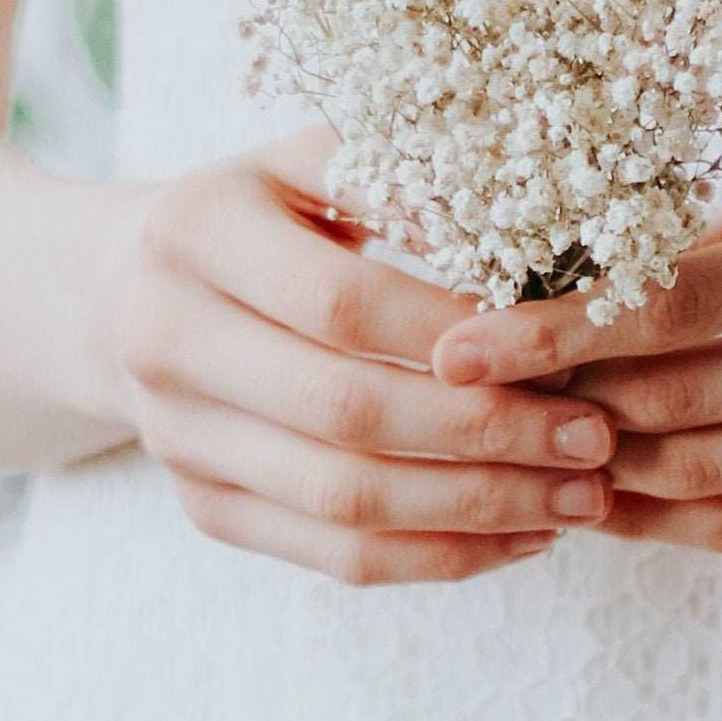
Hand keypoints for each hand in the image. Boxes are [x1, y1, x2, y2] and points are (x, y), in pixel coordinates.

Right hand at [98, 127, 619, 584]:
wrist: (126, 290)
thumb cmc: (263, 213)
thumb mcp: (312, 163)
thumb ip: (402, 179)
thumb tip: (532, 228)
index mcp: (195, 232)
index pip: (344, 302)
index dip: (459, 332)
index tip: (566, 346)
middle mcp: (165, 340)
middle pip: (345, 411)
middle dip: (487, 433)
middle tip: (594, 439)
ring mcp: (176, 436)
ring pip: (343, 500)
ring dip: (478, 508)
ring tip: (580, 499)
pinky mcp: (203, 506)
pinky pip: (332, 556)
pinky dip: (437, 557)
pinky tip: (521, 535)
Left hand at [425, 165, 721, 554]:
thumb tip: (562, 276)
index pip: (679, 297)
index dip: (555, 328)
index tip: (459, 342)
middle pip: (675, 398)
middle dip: (553, 403)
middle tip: (462, 402)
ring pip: (702, 475)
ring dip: (593, 468)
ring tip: (513, 448)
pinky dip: (660, 518)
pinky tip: (597, 498)